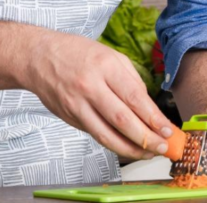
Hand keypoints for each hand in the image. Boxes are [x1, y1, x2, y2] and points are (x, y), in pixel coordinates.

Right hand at [22, 30, 174, 160]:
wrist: (38, 57)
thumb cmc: (78, 53)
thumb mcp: (110, 55)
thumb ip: (131, 80)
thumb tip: (148, 107)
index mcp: (105, 67)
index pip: (135, 98)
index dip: (154, 118)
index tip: (168, 129)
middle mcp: (90, 87)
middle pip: (122, 120)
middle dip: (146, 138)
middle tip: (164, 147)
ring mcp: (77, 105)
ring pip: (106, 135)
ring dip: (130, 149)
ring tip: (148, 153)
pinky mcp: (69, 118)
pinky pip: (95, 134)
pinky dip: (113, 144)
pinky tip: (127, 147)